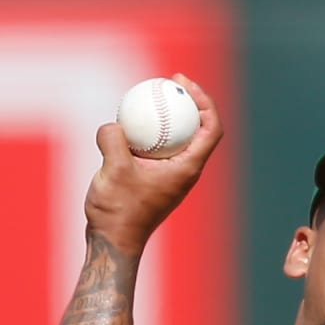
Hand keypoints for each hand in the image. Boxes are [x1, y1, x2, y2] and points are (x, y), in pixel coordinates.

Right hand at [84, 73, 222, 253]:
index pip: (211, 128)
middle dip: (189, 101)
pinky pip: (156, 147)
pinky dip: (148, 131)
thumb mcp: (113, 170)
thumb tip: (114, 122)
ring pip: (177, 137)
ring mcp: (169, 175)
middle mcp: (184, 171)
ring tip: (149, 95)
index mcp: (187, 168)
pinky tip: (126, 121)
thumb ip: (114, 140)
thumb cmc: (118, 212)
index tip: (182, 84)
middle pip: (198, 128)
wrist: (113, 242)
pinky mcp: (153, 178)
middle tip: (169, 82)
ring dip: (168, 115)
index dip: (205, 100)